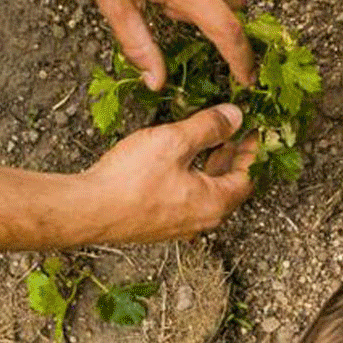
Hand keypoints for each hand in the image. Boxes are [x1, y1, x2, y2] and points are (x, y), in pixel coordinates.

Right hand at [78, 104, 256, 242]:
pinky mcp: (158, 224)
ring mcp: (178, 226)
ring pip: (206, 193)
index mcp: (214, 203)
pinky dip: (192, 177)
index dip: (253, 151)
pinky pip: (186, 199)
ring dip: (210, 167)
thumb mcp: (174, 141)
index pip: (248, 176)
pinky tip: (178, 162)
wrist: (88, 210)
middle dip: (232, 157)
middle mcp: (201, 221)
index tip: (254, 131)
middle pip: (228, 187)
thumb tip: (235, 116)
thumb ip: (209, 127)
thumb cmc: (130, 180)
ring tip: (209, 142)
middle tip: (236, 134)